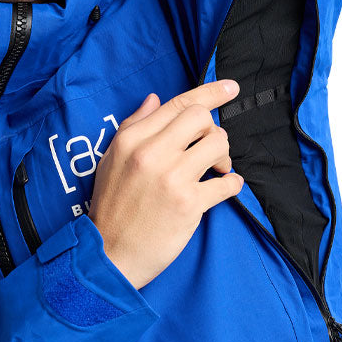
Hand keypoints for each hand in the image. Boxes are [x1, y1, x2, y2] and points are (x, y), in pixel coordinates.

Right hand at [88, 79, 244, 289]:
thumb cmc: (112, 206)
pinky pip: (226, 183)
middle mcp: (151, 153)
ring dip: (224, 156)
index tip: (231, 87)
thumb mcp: (111, 159)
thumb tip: (154, 99)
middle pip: (201, 118)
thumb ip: (134, 125)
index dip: (210, 92)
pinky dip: (232, 184)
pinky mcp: (188, 204)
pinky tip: (227, 186)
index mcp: (132, 139)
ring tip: (217, 170)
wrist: (109, 254)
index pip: (178, 104)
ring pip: (217, 144)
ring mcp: (171, 178)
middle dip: (213, 130)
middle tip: (211, 151)